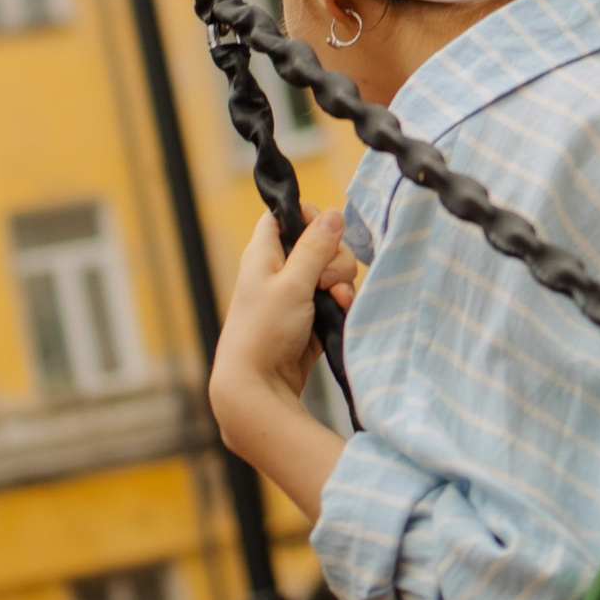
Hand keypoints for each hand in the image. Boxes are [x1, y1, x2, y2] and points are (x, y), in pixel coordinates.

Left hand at [210, 211, 355, 517]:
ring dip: (341, 282)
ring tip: (335, 301)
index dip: (308, 218)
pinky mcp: (310, 315)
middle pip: (319, 243)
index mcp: (264, 253)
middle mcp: (279, 269)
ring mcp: (296, 293)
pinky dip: (341, 302)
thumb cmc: (265, 332)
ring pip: (331, 271)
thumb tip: (333, 213)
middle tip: (327, 280)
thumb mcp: (292, 284)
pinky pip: (334, 296)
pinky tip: (340, 312)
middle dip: (334, 258)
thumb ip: (314, 248)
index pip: (285, 216)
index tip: (325, 233)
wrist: (258, 386)